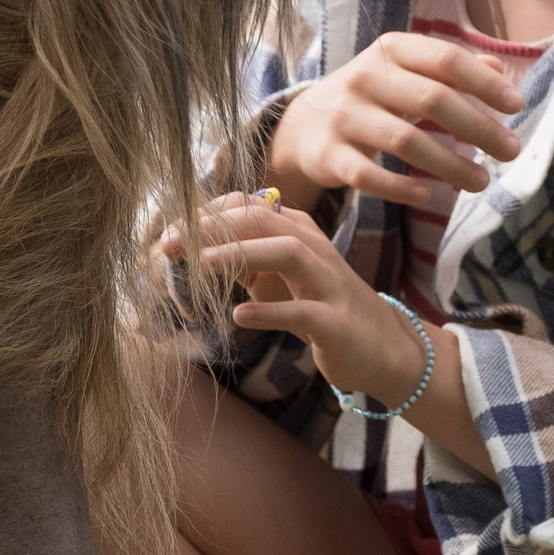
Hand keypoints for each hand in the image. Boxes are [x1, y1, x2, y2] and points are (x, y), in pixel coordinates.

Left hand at [192, 194, 430, 407]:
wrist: (383, 347)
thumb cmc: (323, 307)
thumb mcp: (283, 278)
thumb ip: (247, 260)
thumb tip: (195, 251)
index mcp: (300, 232)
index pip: (249, 207)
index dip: (207, 215)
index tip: (170, 231)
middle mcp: (315, 249)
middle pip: (264, 219)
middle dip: (215, 227)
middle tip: (170, 243)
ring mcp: (328, 283)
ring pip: (287, 253)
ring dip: (242, 254)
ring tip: (201, 265)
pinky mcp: (335, 321)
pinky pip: (302, 311)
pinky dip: (269, 312)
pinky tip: (238, 316)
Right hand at [266, 32, 522, 211]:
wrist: (303, 125)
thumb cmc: (372, 97)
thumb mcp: (407, 72)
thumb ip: (451, 70)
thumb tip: (500, 72)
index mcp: (391, 50)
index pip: (445, 60)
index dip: (484, 83)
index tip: (517, 106)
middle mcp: (365, 77)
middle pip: (432, 100)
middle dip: (478, 127)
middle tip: (510, 151)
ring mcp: (344, 116)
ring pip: (405, 141)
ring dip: (450, 164)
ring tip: (482, 182)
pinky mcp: (329, 154)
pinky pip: (369, 175)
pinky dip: (400, 188)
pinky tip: (427, 195)